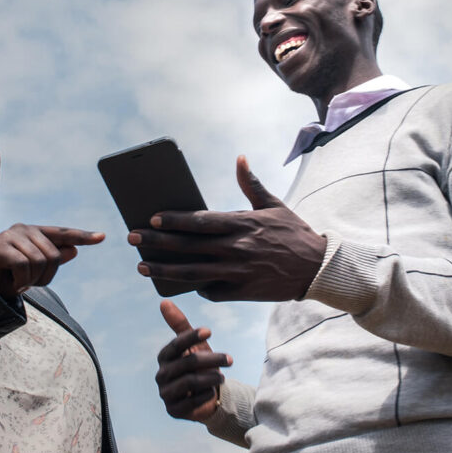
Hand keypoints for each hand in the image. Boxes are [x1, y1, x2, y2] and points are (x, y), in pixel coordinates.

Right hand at [0, 224, 103, 298]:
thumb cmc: (10, 275)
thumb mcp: (36, 270)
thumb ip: (53, 258)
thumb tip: (74, 250)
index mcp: (36, 233)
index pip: (64, 234)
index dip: (83, 236)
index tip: (102, 237)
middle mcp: (24, 229)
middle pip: (54, 255)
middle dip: (46, 276)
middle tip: (30, 283)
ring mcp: (11, 236)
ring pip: (39, 261)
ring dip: (32, 280)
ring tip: (20, 282)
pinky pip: (24, 265)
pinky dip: (22, 281)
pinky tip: (14, 284)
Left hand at [129, 156, 325, 301]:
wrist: (318, 269)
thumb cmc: (295, 234)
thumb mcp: (274, 205)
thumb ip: (251, 184)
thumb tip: (239, 159)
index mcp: (242, 224)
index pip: (199, 222)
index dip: (173, 220)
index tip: (151, 218)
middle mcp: (237, 249)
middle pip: (188, 247)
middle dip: (157, 243)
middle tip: (133, 239)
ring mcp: (238, 273)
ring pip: (192, 273)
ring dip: (164, 270)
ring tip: (142, 267)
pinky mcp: (242, 293)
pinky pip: (211, 291)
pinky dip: (194, 287)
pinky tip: (178, 282)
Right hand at [155, 300, 231, 421]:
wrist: (206, 396)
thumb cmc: (199, 366)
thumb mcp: (194, 344)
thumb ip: (179, 324)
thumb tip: (163, 301)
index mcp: (164, 356)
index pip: (176, 344)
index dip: (191, 337)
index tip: (209, 331)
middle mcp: (161, 374)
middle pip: (187, 363)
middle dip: (211, 360)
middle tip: (230, 359)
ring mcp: (166, 393)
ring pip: (190, 382)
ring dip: (210, 378)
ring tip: (222, 377)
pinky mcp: (173, 410)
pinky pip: (191, 402)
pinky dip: (205, 395)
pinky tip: (212, 392)